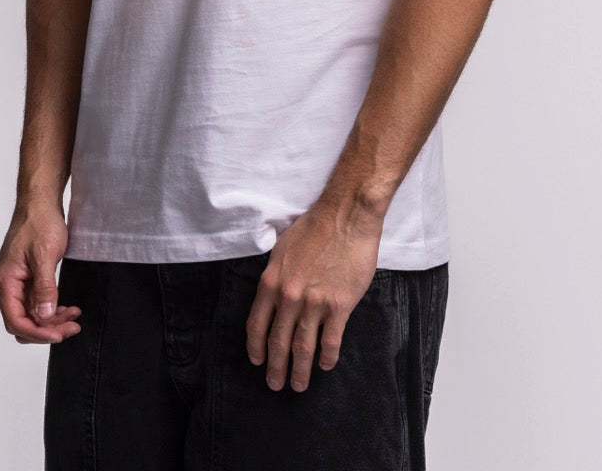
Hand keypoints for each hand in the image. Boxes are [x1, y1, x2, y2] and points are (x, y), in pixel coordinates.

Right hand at [0, 202, 82, 343]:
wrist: (41, 202)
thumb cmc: (39, 222)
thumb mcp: (45, 256)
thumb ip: (44, 287)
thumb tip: (44, 316)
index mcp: (5, 281)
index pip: (15, 320)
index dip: (37, 332)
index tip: (58, 335)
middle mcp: (7, 285)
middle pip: (23, 321)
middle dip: (47, 329)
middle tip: (71, 327)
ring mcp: (17, 282)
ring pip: (31, 313)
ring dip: (52, 320)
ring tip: (74, 317)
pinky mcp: (27, 278)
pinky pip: (36, 302)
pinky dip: (51, 308)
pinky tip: (67, 307)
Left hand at [245, 201, 383, 392]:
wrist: (346, 217)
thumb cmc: (314, 228)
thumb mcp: (282, 248)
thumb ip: (275, 275)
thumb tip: (271, 296)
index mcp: (271, 281)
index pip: (256, 324)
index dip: (256, 347)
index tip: (257, 361)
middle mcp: (289, 296)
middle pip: (278, 342)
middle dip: (275, 368)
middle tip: (275, 384)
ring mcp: (314, 303)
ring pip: (303, 347)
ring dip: (300, 371)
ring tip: (298, 385)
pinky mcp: (339, 306)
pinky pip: (330, 341)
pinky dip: (327, 357)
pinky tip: (325, 365)